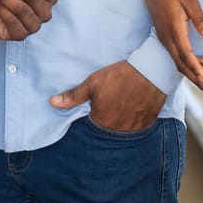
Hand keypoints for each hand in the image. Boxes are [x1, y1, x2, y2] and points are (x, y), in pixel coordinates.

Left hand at [50, 60, 166, 131]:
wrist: (150, 71)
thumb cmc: (119, 76)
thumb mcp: (93, 82)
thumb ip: (73, 96)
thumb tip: (52, 103)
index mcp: (101, 121)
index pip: (90, 128)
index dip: (91, 118)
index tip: (93, 110)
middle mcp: (117, 130)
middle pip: (106, 131)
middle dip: (104, 121)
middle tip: (109, 107)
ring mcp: (133, 129)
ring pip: (121, 131)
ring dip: (118, 123)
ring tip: (120, 108)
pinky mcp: (146, 124)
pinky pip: (135, 129)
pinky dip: (131, 122)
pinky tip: (131, 110)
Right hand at [144, 0, 202, 97]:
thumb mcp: (190, 1)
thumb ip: (200, 19)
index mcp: (174, 30)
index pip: (186, 54)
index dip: (196, 69)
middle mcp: (168, 38)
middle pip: (182, 64)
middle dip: (196, 79)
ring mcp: (166, 40)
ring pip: (180, 62)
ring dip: (195, 73)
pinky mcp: (167, 39)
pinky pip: (179, 56)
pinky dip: (191, 64)